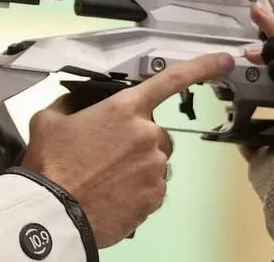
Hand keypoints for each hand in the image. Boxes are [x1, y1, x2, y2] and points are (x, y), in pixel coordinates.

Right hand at [22, 52, 235, 247]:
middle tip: (104, 154)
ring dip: (136, 166)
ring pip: (154, 161)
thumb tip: (76, 104)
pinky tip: (112, 193)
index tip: (224, 60)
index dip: (202, 66)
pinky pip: (153, 187)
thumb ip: (70, 104)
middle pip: (154, 131)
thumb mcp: (49, 120)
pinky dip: (137, 189)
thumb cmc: (51, 165)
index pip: (171, 80)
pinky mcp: (155, 197)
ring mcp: (155, 168)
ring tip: (104, 178)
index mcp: (124, 108)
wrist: (53, 213)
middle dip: (135, 139)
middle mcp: (147, 134)